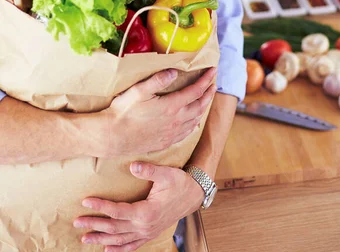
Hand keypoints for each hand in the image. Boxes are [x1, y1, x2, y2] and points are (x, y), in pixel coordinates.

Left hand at [74, 161, 204, 250]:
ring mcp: (147, 232)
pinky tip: (108, 250)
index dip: (101, 206)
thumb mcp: (166, 173)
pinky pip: (132, 245)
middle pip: (114, 228)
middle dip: (94, 225)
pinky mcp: (150, 233)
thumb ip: (148, 170)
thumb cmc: (179, 182)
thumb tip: (132, 165)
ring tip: (85, 239)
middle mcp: (144, 226)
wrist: (193, 195)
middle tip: (77, 223)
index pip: (117, 211)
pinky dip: (119, 249)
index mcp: (146, 212)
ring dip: (102, 239)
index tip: (85, 202)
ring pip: (120, 239)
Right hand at [101, 66, 216, 156]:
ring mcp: (172, 133)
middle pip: (200, 105)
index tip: (213, 71)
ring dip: (203, 107)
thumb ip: (158, 80)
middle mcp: (176, 120)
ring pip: (195, 119)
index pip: (195, 90)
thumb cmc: (123, 112)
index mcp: (172, 106)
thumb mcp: (138, 91)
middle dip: (209, 93)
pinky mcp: (166, 141)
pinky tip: (194, 121)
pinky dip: (195, 123)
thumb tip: (175, 71)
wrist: (113, 137)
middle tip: (213, 83)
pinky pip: (187, 132)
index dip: (206, 80)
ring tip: (206, 98)